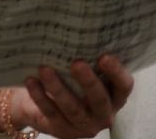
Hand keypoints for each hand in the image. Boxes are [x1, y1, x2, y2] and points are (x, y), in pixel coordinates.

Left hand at [0, 56, 133, 137]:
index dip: (116, 72)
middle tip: (76, 63)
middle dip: (88, 82)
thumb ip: (89, 58)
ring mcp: (82, 125)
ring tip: (45, 69)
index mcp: (114, 96)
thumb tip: (81, 28)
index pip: (123, 86)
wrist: (43, 105)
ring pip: (72, 108)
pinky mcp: (61, 131)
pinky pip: (50, 113)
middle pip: (99, 100)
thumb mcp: (84, 71)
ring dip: (58, 88)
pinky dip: (40, 96)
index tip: (104, 56)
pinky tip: (31, 81)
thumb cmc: (71, 80)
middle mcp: (103, 114)